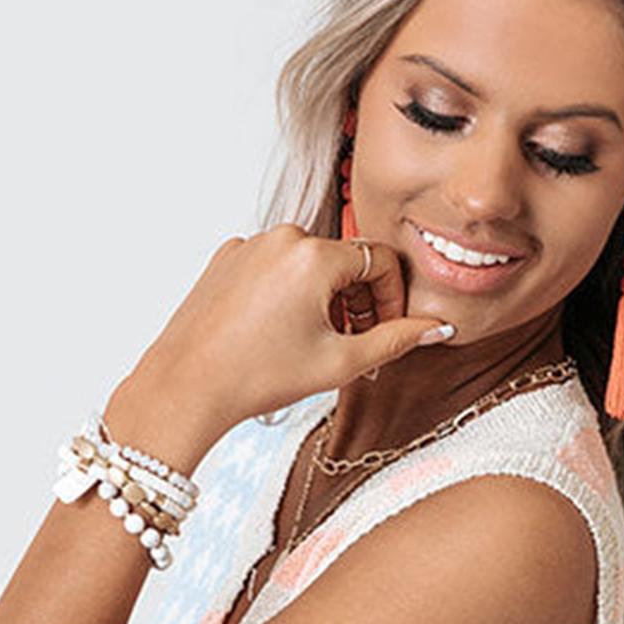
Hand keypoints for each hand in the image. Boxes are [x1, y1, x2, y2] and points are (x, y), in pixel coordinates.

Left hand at [102, 223, 454, 468]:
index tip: (387, 332)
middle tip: (353, 348)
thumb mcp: (340, 362)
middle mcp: (281, 237)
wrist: (188, 387)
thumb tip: (436, 328)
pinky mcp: (227, 259)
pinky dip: (289, 295)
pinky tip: (280, 335)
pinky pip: (275, 268)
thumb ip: (396, 340)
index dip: (394, 299)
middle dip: (358, 302)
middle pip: (345, 261)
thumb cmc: (258, 377)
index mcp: (314, 255)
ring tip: (314, 346)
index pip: (380, 261)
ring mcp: (250, 245)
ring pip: (309, 265)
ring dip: (325, 300)